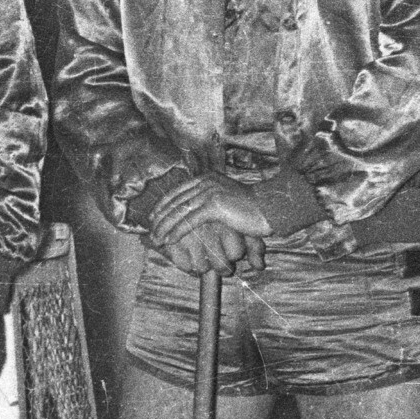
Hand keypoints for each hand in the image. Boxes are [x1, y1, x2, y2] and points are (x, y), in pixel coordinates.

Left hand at [144, 176, 269, 275]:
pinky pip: (189, 221)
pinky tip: (169, 240)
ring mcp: (209, 191)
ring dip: (165, 227)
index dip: (163, 205)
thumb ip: (209, 200)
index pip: (177, 192)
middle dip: (160, 218)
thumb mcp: (225, 199)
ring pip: (179, 211)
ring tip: (157, 239)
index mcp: (206, 178)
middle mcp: (205, 181)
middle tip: (150, 232)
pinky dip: (177, 232)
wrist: (269, 207)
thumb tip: (195, 211)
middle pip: (175, 201)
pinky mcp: (214, 205)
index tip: (152, 217)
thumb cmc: (249, 208)